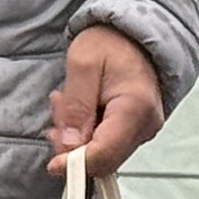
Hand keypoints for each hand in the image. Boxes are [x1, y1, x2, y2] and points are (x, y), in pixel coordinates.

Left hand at [46, 23, 164, 174]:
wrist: (134, 35)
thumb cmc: (110, 43)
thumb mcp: (82, 64)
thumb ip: (75, 107)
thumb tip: (69, 146)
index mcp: (134, 108)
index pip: (104, 154)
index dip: (75, 164)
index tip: (52, 163)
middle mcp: (146, 125)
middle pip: (104, 159)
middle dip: (72, 146)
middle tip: (58, 110)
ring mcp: (144, 129)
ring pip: (103, 154)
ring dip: (77, 137)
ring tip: (66, 102)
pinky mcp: (137, 130)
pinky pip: (108, 144)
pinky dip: (88, 133)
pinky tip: (80, 108)